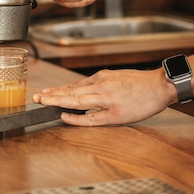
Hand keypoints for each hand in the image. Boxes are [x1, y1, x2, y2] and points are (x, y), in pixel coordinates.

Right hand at [32, 67, 175, 125]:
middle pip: (70, 90)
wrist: (158, 85)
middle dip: (52, 93)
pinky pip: (85, 81)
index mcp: (101, 97)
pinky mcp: (105, 74)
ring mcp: (101, 77)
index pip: (72, 99)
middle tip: (36, 96)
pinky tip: (67, 88)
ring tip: (46, 92)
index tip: (41, 100)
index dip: (54, 100)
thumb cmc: (141, 105)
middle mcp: (98, 84)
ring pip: (76, 85)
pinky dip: (73, 85)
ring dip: (59, 89)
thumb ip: (91, 119)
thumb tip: (70, 117)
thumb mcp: (118, 119)